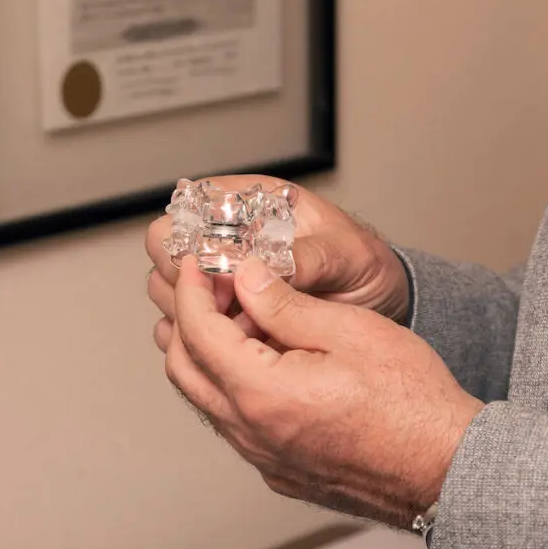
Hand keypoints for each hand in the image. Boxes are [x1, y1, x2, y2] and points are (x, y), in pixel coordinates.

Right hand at [147, 176, 410, 350]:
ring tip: (243, 328)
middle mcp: (230, 236)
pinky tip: (238, 346)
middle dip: (185, 278)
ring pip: (167, 287)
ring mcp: (222, 276)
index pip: (190, 204)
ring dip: (191, 310)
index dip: (191, 234)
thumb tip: (265, 267)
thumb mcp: (347, 256)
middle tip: (230, 306)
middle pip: (166, 246)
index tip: (215, 268)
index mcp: (256, 202)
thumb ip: (308, 258)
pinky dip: (199, 337)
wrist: (381, 304)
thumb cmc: (366, 266)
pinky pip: (186, 323)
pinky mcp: (224, 314)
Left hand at [164, 256, 482, 527]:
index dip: (190, 289)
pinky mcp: (281, 470)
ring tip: (235, 317)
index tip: (194, 263)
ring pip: (206, 400)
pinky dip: (230, 386)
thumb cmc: (412, 402)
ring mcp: (264, 458)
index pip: (198, 332)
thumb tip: (246, 278)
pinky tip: (264, 362)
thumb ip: (286, 304)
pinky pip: (234, 424)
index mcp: (263, 393)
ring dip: (205, 355)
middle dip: (185, 321)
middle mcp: (252, 433)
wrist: (445, 466)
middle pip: (184, 370)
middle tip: (207, 286)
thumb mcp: (350, 330)